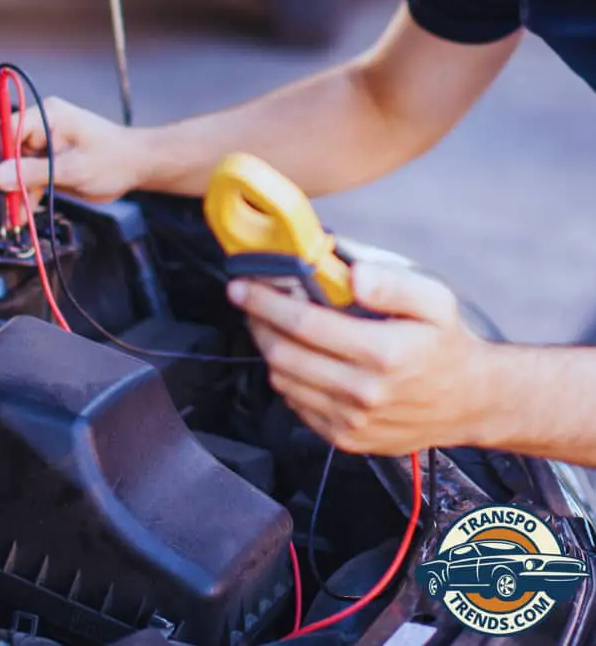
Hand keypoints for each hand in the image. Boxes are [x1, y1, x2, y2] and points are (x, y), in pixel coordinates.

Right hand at [0, 97, 147, 206]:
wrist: (136, 166)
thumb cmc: (114, 158)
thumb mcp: (74, 168)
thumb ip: (35, 172)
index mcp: (45, 115)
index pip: (4, 129)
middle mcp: (39, 127)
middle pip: (3, 150)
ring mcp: (42, 146)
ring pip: (12, 169)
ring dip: (9, 193)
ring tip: (10, 218)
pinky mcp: (46, 164)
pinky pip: (26, 180)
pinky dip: (22, 197)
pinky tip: (21, 215)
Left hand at [227, 262, 494, 455]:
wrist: (470, 402)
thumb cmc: (446, 345)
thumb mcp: (434, 301)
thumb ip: (392, 283)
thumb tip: (352, 273)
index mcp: (384, 353)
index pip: (304, 323)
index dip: (265, 302)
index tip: (241, 286)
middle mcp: (364, 392)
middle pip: (283, 354)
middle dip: (257, 323)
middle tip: (249, 301)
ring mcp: (351, 421)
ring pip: (283, 380)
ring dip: (269, 349)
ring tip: (272, 325)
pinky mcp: (345, 439)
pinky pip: (296, 404)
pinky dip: (287, 378)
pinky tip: (298, 357)